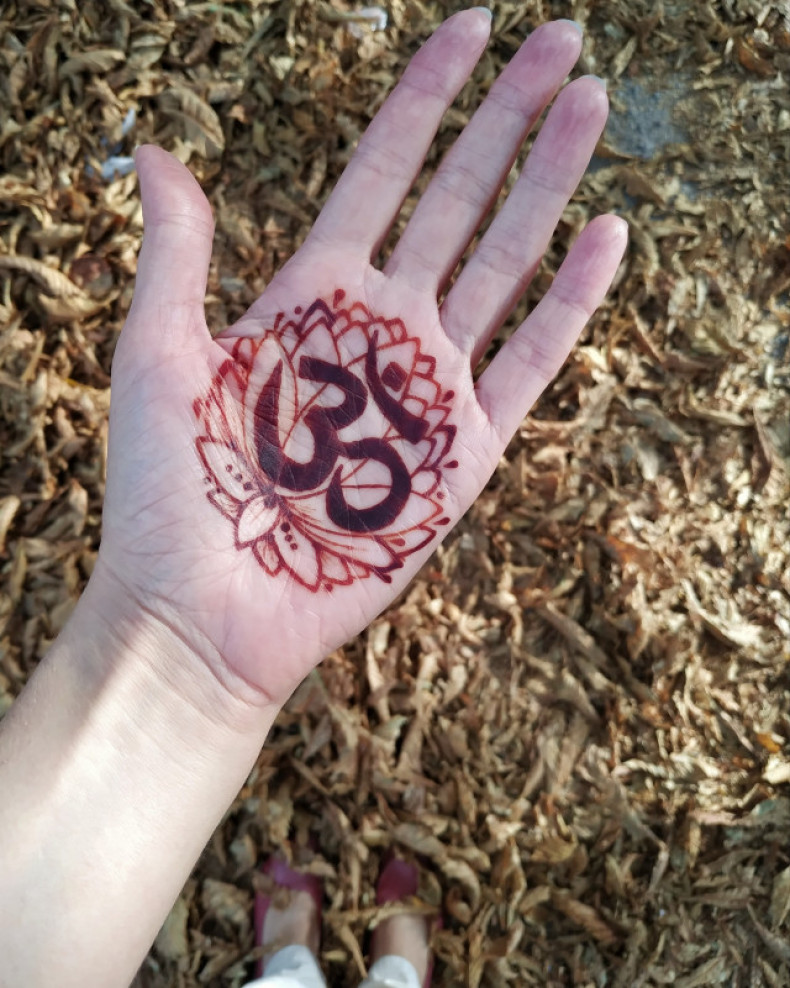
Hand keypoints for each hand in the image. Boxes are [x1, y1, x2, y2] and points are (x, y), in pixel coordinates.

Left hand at [103, 10, 625, 706]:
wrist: (208, 611)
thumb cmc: (170, 493)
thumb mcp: (158, 357)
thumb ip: (178, 255)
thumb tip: (156, 151)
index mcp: (310, 293)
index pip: (382, 172)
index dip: (426, 100)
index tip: (472, 29)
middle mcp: (379, 326)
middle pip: (458, 202)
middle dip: (509, 121)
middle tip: (564, 41)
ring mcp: (428, 386)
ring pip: (503, 266)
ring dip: (548, 187)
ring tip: (591, 109)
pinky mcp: (464, 453)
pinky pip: (528, 365)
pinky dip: (569, 304)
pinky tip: (604, 236)